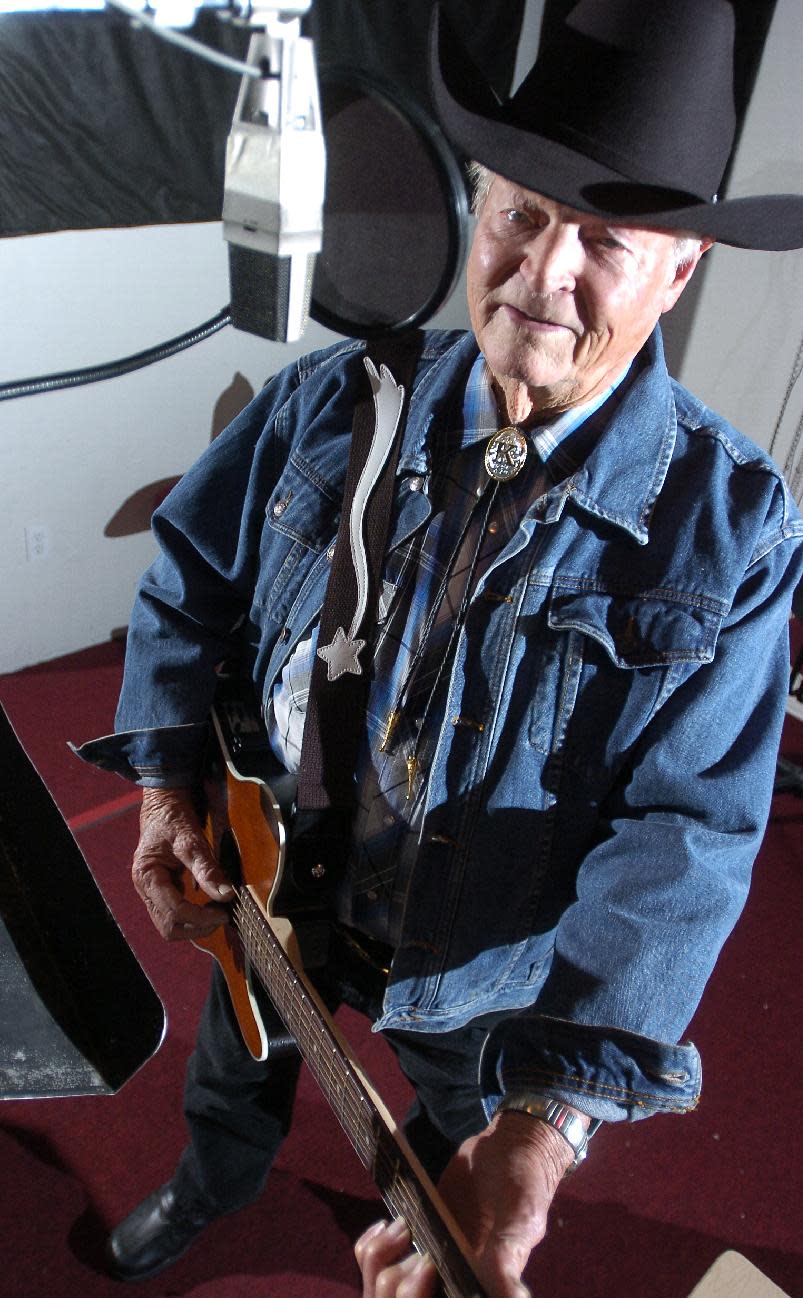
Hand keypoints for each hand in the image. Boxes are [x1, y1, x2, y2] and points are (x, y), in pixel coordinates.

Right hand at [131, 786, 234, 940]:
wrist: (163, 804)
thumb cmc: (173, 817)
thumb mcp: (190, 839)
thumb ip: (206, 868)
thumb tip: (226, 894)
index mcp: (146, 876)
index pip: (173, 911)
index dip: (200, 917)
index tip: (225, 913)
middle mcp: (144, 888)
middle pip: (168, 927)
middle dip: (197, 927)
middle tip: (222, 916)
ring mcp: (150, 891)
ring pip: (169, 924)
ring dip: (194, 926)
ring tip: (217, 913)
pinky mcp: (160, 891)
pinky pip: (173, 914)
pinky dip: (191, 916)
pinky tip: (209, 906)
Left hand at [355, 1108, 581, 1297]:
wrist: (507, 1149)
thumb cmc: (525, 1185)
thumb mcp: (521, 1219)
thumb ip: (509, 1259)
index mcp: (476, 1289)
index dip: (421, 1297)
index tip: (430, 1266)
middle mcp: (452, 1283)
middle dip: (401, 1286)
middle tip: (421, 1251)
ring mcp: (431, 1266)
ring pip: (385, 1289)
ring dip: (383, 1261)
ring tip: (404, 1228)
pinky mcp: (415, 1240)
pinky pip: (376, 1260)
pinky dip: (373, 1246)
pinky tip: (389, 1225)